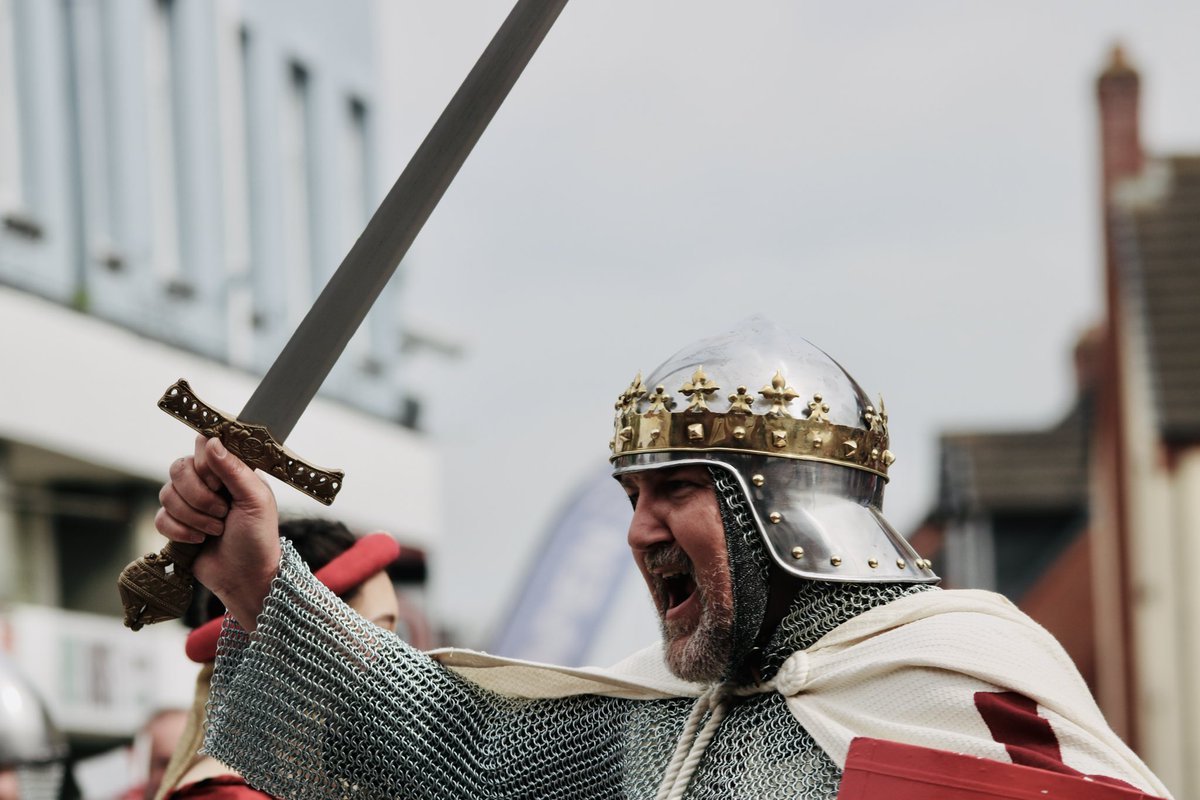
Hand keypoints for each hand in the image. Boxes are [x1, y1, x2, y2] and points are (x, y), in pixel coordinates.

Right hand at [155, 435, 280, 628]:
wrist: (245, 578)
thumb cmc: (258, 538)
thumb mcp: (256, 501)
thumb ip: (234, 469)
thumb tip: (211, 441)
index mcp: (231, 470)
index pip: (203, 444)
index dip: (206, 464)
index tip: (221, 484)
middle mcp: (208, 482)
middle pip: (179, 467)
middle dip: (199, 495)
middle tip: (222, 512)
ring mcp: (190, 503)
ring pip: (166, 493)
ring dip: (193, 517)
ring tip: (216, 530)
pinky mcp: (176, 524)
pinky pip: (159, 517)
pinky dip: (180, 531)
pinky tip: (199, 541)